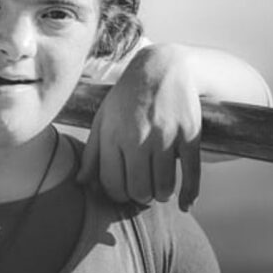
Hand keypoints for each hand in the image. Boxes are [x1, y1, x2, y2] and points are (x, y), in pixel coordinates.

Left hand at [77, 44, 201, 209]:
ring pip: (163, 187)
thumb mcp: (103, 119)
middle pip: (139, 190)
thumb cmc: (127, 98)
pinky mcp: (189, 134)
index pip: (112, 184)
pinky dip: (188, 195)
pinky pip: (191, 174)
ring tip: (159, 188)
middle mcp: (137, 137)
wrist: (162, 68)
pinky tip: (184, 205)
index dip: (118, 195)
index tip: (123, 191)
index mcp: (112, 135)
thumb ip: (92, 152)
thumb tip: (81, 183)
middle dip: (140, 196)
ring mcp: (165, 136)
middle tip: (143, 189)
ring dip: (162, 194)